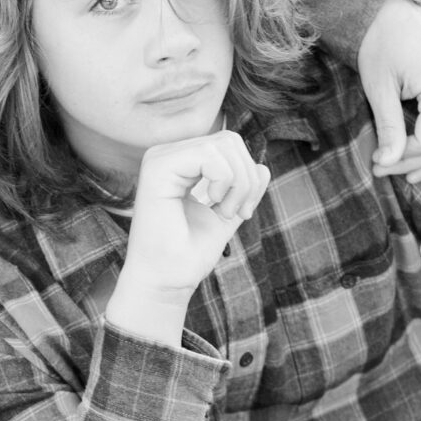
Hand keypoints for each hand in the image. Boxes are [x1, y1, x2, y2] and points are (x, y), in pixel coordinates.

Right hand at [105, 132, 269, 345]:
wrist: (166, 280)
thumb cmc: (189, 253)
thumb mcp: (227, 213)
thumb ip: (243, 190)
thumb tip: (263, 167)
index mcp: (180, 163)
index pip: (229, 145)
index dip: (248, 174)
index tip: (245, 212)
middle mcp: (167, 155)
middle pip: (230, 140)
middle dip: (247, 178)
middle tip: (239, 212)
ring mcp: (159, 158)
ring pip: (224, 144)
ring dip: (238, 183)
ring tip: (225, 212)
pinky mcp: (157, 168)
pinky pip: (209, 154)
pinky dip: (225, 181)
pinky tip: (213, 204)